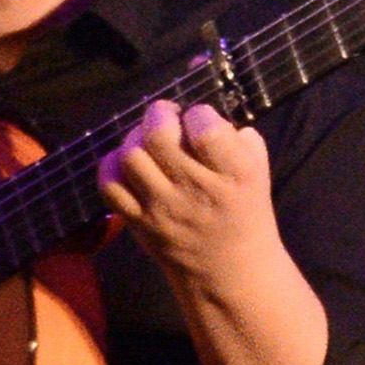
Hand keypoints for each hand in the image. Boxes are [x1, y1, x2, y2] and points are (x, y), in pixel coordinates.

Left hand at [97, 99, 282, 290]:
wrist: (229, 270)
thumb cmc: (243, 208)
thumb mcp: (255, 168)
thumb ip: (233, 132)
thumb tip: (200, 94)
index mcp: (235, 173)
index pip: (204, 127)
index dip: (197, 113)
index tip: (199, 118)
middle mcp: (197, 190)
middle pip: (158, 137)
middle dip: (158, 114)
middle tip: (164, 117)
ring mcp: (164, 208)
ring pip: (131, 158)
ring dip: (134, 138)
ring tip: (146, 139)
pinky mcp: (139, 222)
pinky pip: (109, 187)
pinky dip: (110, 166)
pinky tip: (126, 162)